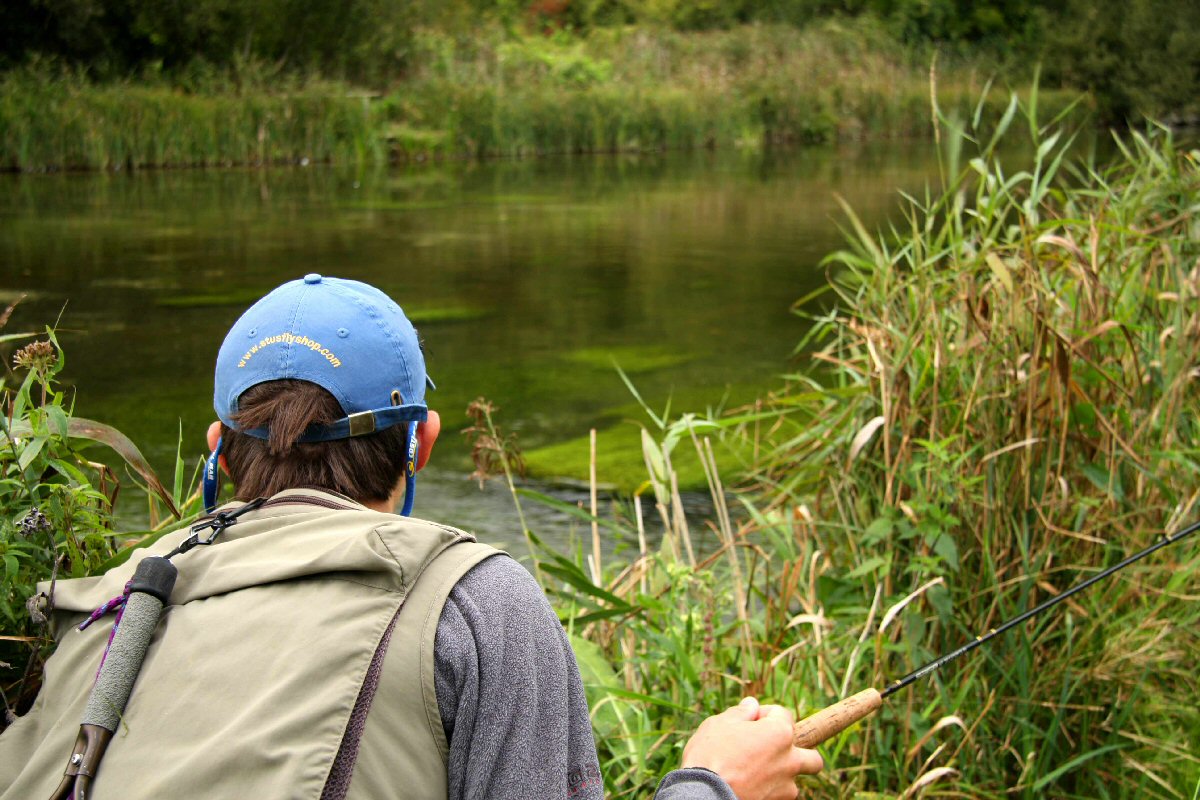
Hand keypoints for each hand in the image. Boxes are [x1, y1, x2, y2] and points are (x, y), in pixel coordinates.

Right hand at [680, 697, 822, 799]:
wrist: (704, 794)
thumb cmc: (710, 755)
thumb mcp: (720, 724)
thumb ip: (741, 712)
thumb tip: (751, 705)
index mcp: (779, 732)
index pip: (783, 714)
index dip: (763, 714)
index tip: (747, 722)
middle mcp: (790, 759)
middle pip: (812, 755)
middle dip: (799, 751)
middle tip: (774, 750)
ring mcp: (786, 785)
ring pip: (795, 778)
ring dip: (782, 773)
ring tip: (755, 771)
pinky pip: (780, 794)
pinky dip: (770, 789)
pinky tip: (750, 785)